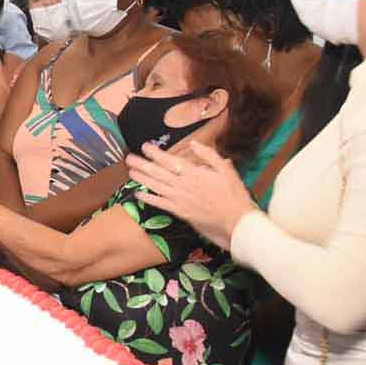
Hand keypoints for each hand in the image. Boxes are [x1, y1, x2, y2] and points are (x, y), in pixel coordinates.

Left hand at [127, 141, 255, 248]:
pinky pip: (160, 203)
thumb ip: (209, 155)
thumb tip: (194, 143)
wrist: (237, 221)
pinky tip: (138, 194)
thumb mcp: (226, 170)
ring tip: (130, 172)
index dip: (155, 153)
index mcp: (194, 173)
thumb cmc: (234, 195)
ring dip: (141, 178)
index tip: (144, 146)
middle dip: (142, 164)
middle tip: (129, 158)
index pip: (170, 160)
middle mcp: (183, 185)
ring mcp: (179, 199)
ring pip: (155, 186)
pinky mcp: (179, 212)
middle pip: (158, 172)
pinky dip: (148, 198)